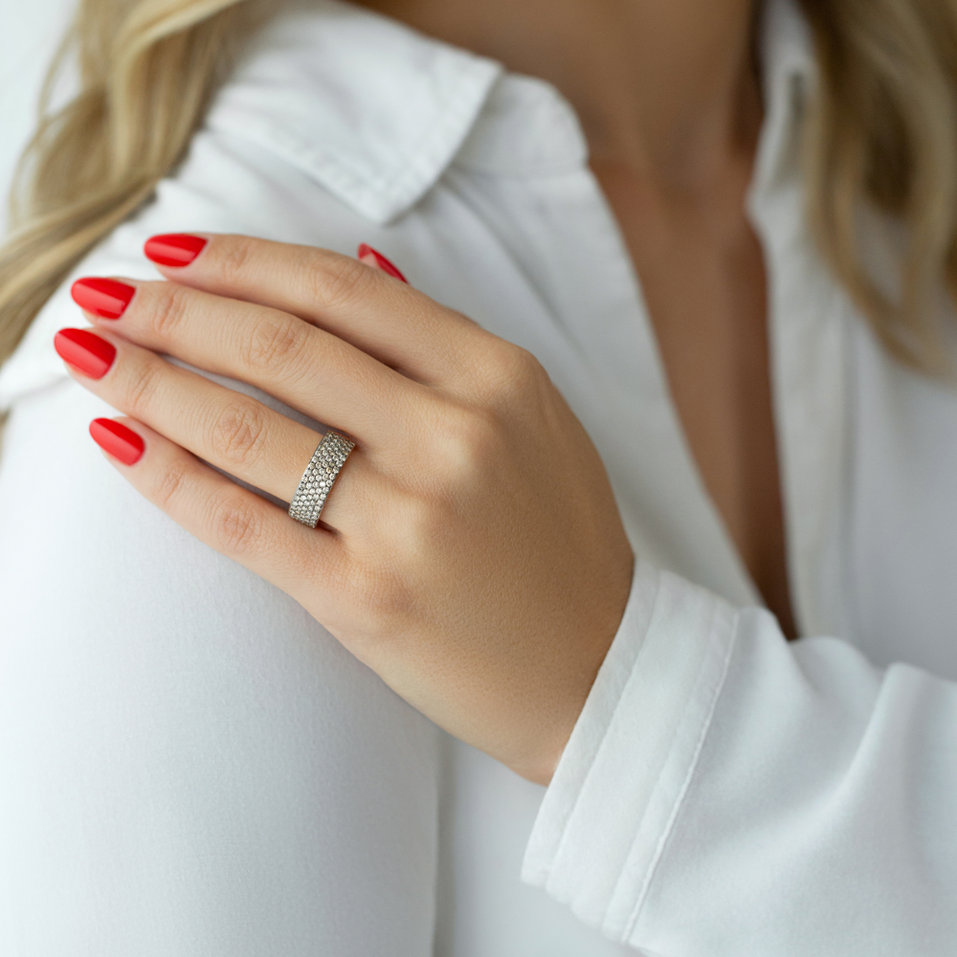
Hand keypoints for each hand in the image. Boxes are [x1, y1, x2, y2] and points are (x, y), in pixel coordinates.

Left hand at [53, 233, 634, 786]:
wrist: (599, 668)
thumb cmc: (564, 544)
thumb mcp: (535, 420)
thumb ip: (446, 343)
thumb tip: (362, 262)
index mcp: (497, 378)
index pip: (343, 292)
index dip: (243, 261)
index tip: (172, 253)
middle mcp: (453, 435)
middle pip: (282, 347)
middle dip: (175, 311)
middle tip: (105, 296)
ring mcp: (409, 520)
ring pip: (247, 430)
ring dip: (150, 382)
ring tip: (89, 356)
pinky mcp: (366, 599)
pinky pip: (243, 526)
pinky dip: (169, 478)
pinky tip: (118, 442)